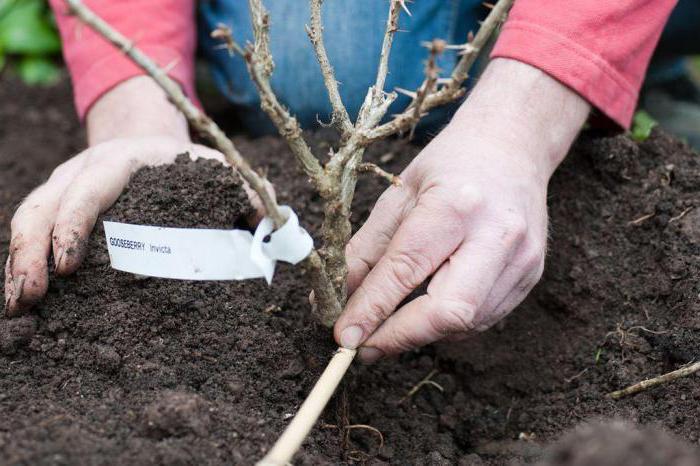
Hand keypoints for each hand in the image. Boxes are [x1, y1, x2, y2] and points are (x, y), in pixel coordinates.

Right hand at [4, 77, 267, 315]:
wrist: (150, 145)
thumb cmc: (186, 164)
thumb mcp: (217, 168)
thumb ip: (247, 190)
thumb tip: (271, 216)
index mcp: (121, 160)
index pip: (89, 187)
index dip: (73, 222)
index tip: (67, 265)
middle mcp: (83, 169)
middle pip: (43, 204)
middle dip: (31, 251)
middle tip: (31, 298)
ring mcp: (63, 187)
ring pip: (27, 218)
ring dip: (18, 262)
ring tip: (19, 307)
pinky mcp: (56, 208)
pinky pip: (30, 232)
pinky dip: (22, 263)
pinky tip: (23, 299)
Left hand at [335, 58, 589, 361]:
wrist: (514, 145)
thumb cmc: (451, 164)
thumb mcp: (399, 194)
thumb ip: (368, 249)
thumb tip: (341, 299)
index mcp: (456, 204)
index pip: (408, 269)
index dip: (372, 309)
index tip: (344, 336)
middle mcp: (497, 235)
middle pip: (448, 311)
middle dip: (400, 337)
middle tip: (364, 346)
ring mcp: (522, 259)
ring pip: (466, 323)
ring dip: (422, 332)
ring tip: (393, 321)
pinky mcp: (531, 275)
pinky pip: (483, 318)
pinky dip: (448, 322)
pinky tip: (430, 305)